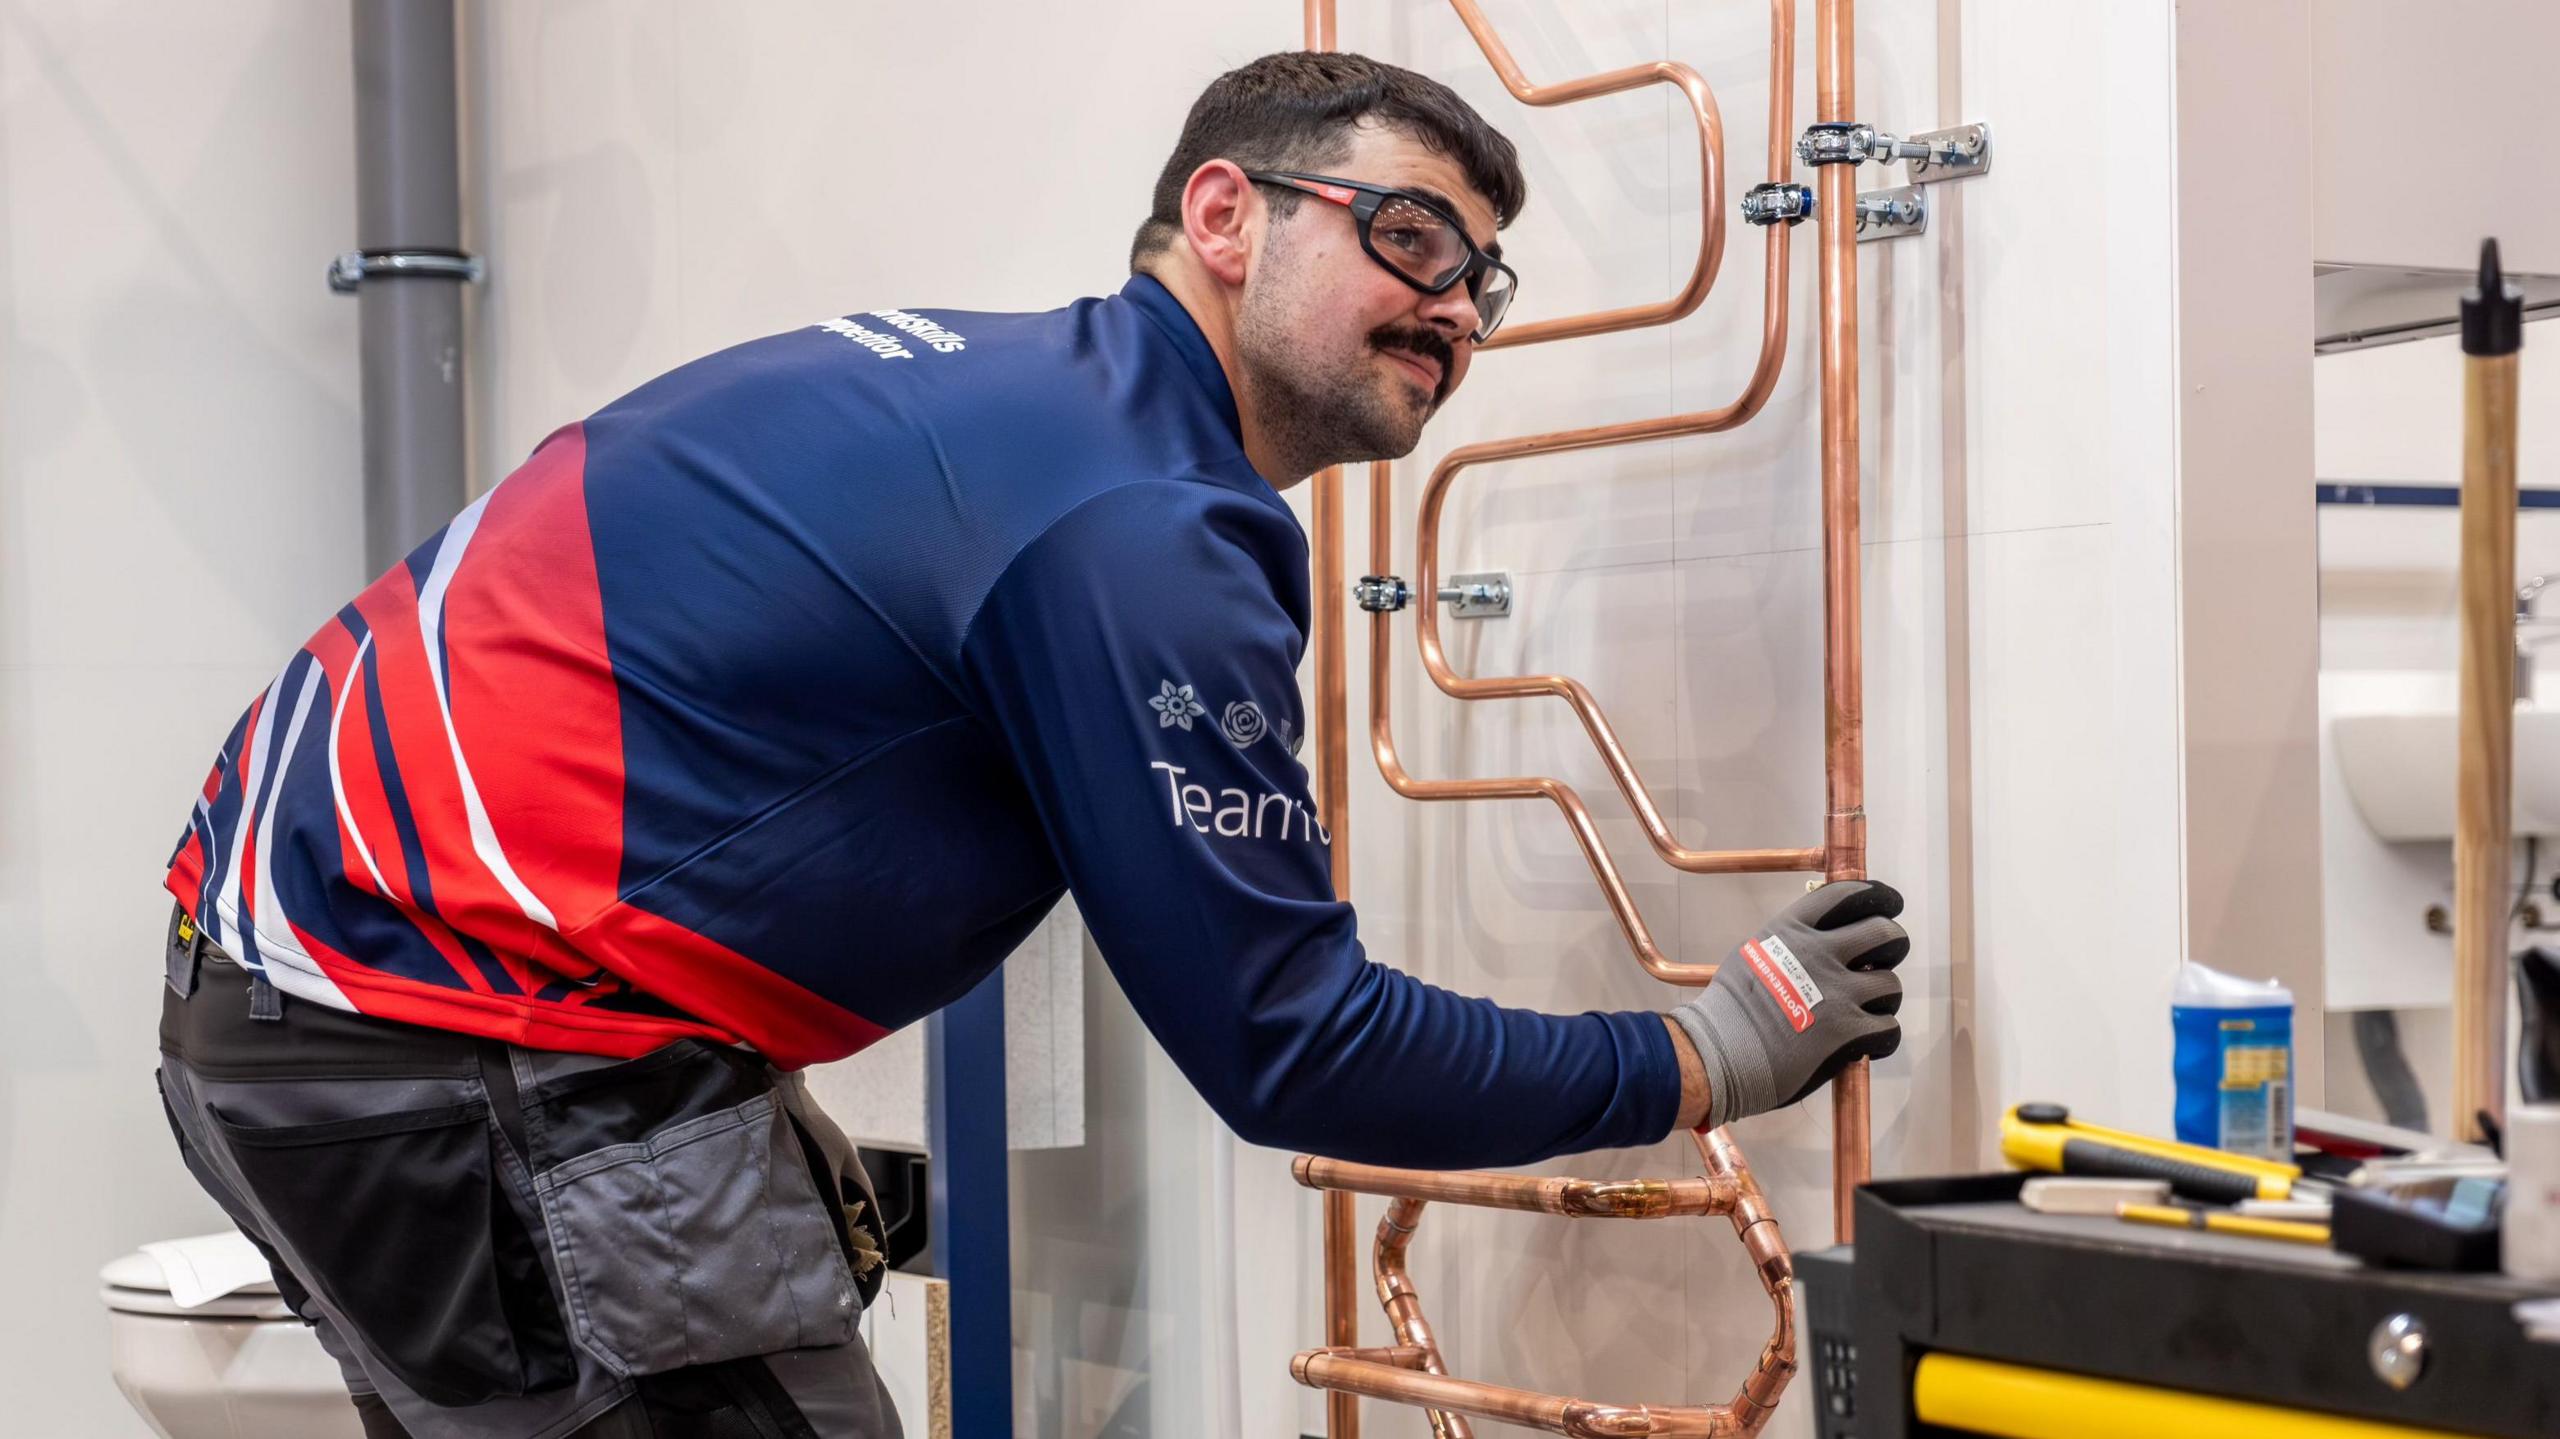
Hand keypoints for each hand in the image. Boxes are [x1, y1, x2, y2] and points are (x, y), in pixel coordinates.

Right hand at [1669, 880, 1906, 1130]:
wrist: (1717, 1056)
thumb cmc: (1726, 1010)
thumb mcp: (1752, 954)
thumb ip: (1790, 943)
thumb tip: (1824, 940)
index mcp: (1792, 931)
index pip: (1848, 895)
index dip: (1878, 897)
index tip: (1889, 905)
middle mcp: (1820, 954)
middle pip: (1886, 934)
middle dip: (1890, 947)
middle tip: (1879, 964)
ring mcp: (1837, 993)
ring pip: (1891, 985)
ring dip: (1882, 999)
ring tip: (1863, 1012)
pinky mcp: (1849, 1033)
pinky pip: (1889, 1028)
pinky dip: (1881, 1037)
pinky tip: (1863, 1042)